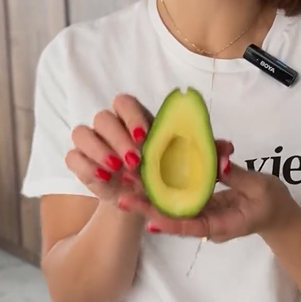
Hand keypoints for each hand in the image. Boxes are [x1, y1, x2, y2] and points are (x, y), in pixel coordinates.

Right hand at [64, 94, 233, 211]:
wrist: (143, 200)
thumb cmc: (166, 174)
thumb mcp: (188, 165)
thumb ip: (206, 153)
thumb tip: (228, 149)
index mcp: (135, 120)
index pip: (125, 102)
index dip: (132, 116)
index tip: (145, 137)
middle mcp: (110, 127)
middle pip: (103, 117)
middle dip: (117, 137)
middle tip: (135, 161)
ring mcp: (92, 144)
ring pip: (82, 133)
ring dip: (99, 150)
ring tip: (118, 171)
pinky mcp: (80, 163)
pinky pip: (72, 157)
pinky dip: (84, 166)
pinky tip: (103, 178)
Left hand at [118, 160, 299, 242]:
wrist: (280, 214)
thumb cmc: (273, 203)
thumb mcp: (260, 187)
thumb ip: (237, 175)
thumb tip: (216, 160)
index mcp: (221, 225)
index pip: (192, 227)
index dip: (170, 223)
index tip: (148, 220)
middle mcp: (207, 222)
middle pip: (174, 217)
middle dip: (149, 208)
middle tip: (124, 197)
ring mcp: (203, 213)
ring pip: (173, 206)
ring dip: (151, 195)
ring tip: (127, 184)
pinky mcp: (203, 202)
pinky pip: (182, 195)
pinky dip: (167, 185)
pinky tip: (147, 173)